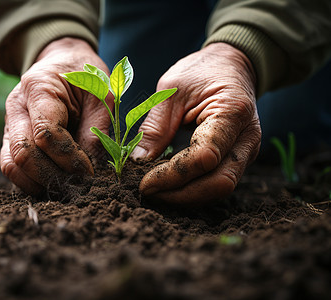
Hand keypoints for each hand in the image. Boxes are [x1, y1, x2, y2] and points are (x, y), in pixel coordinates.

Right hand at [0, 38, 112, 193]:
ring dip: (39, 183)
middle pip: (23, 153)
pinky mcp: (10, 139)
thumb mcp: (101, 94)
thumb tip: (91, 169)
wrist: (63, 63)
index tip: (89, 171)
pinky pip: (11, 167)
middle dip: (53, 176)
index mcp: (38, 88)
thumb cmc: (85, 76)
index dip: (69, 158)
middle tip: (78, 187)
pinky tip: (53, 185)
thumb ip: (97, 129)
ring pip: (11, 165)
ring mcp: (9, 125)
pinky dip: (30, 182)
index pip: (45, 133)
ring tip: (66, 190)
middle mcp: (16, 108)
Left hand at [131, 43, 261, 205]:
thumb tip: (136, 163)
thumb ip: (155, 127)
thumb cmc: (201, 71)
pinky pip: (217, 183)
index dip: (172, 175)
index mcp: (233, 112)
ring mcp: (246, 152)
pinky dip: (193, 190)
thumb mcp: (171, 90)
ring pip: (220, 188)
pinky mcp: (238, 159)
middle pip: (219, 183)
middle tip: (147, 191)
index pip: (204, 157)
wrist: (231, 66)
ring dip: (185, 196)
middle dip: (180, 194)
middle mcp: (247, 138)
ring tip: (155, 190)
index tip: (143, 182)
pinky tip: (169, 186)